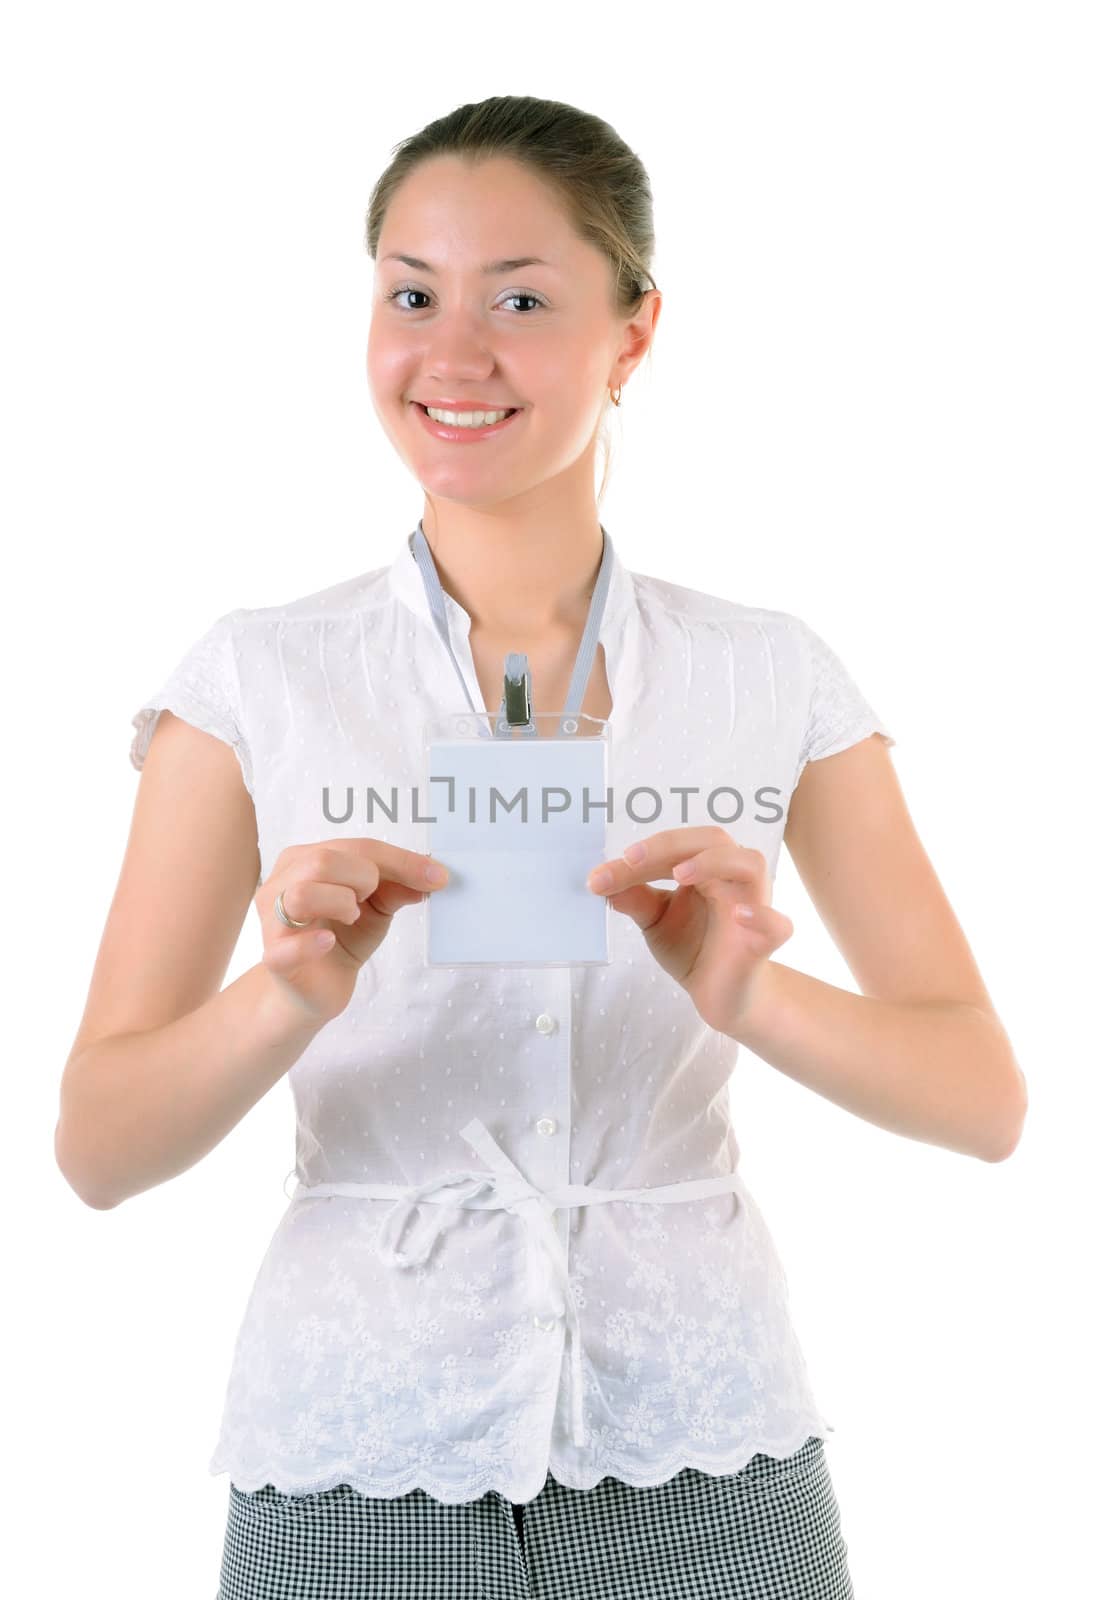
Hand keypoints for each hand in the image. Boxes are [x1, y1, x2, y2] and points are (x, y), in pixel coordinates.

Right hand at [256, 840, 448, 1023]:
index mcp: (304, 860)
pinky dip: (312, 943)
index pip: (355, 846)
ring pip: (302, 893)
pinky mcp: (275, 957)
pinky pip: (287, 946)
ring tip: (351, 917)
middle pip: (322, 860)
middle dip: (362, 877)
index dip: (400, 860)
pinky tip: (329, 942)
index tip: (437, 876)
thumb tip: (430, 875)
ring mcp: (273, 921)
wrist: (317, 989)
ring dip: (339, 902)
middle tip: (369, 899)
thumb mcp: (376, 907)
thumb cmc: (343, 937)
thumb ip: (396, 887)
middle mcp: (281, 883)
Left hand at [586, 825, 792, 1035]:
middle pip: (714, 841)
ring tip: (681, 875)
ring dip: (714, 862)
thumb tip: (600, 881)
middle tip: (632, 859)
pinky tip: (739, 915)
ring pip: (750, 865)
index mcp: (707, 869)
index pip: (677, 848)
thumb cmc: (693, 948)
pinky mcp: (764, 942)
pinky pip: (776, 923)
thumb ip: (634, 900)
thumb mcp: (655, 921)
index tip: (601, 875)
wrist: (720, 996)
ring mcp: (753, 907)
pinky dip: (760, 916)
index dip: (642, 854)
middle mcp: (732, 879)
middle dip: (671, 845)